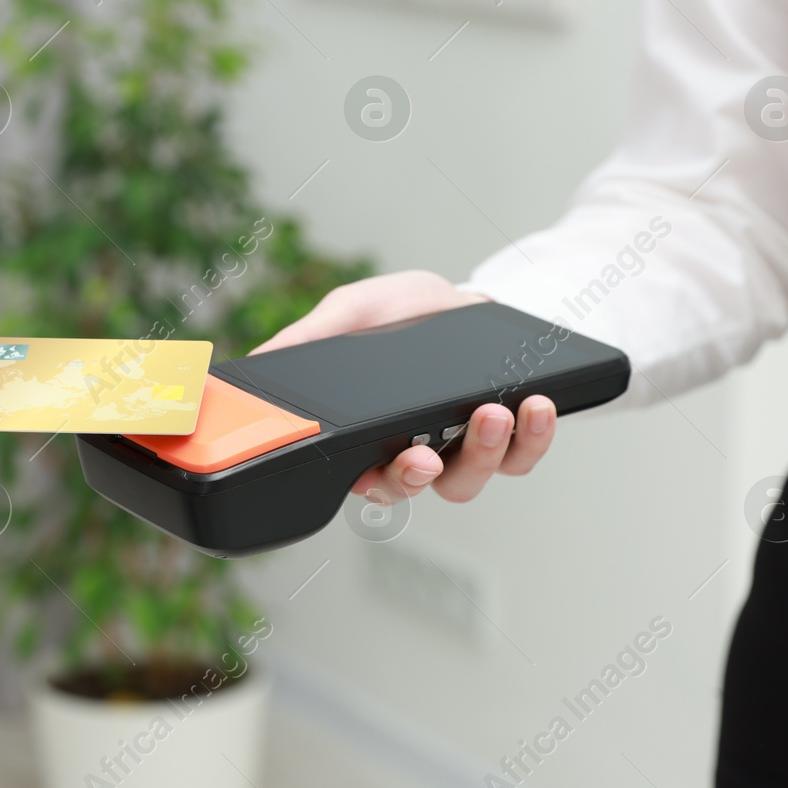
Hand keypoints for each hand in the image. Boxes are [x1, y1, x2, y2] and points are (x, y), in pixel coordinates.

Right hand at [253, 270, 556, 503]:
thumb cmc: (402, 311)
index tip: (375, 469)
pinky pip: (521, 456)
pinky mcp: (510, 438)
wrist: (466, 299)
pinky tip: (533, 405)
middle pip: (410, 488)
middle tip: (428, 455)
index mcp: (369, 433)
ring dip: (482, 452)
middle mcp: (413, 450)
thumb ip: (309, 338)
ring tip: (494, 412)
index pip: (361, 476)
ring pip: (467, 480)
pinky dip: (532, 436)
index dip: (370, 482)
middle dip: (417, 477)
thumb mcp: (351, 312)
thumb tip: (254, 364)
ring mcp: (462, 449)